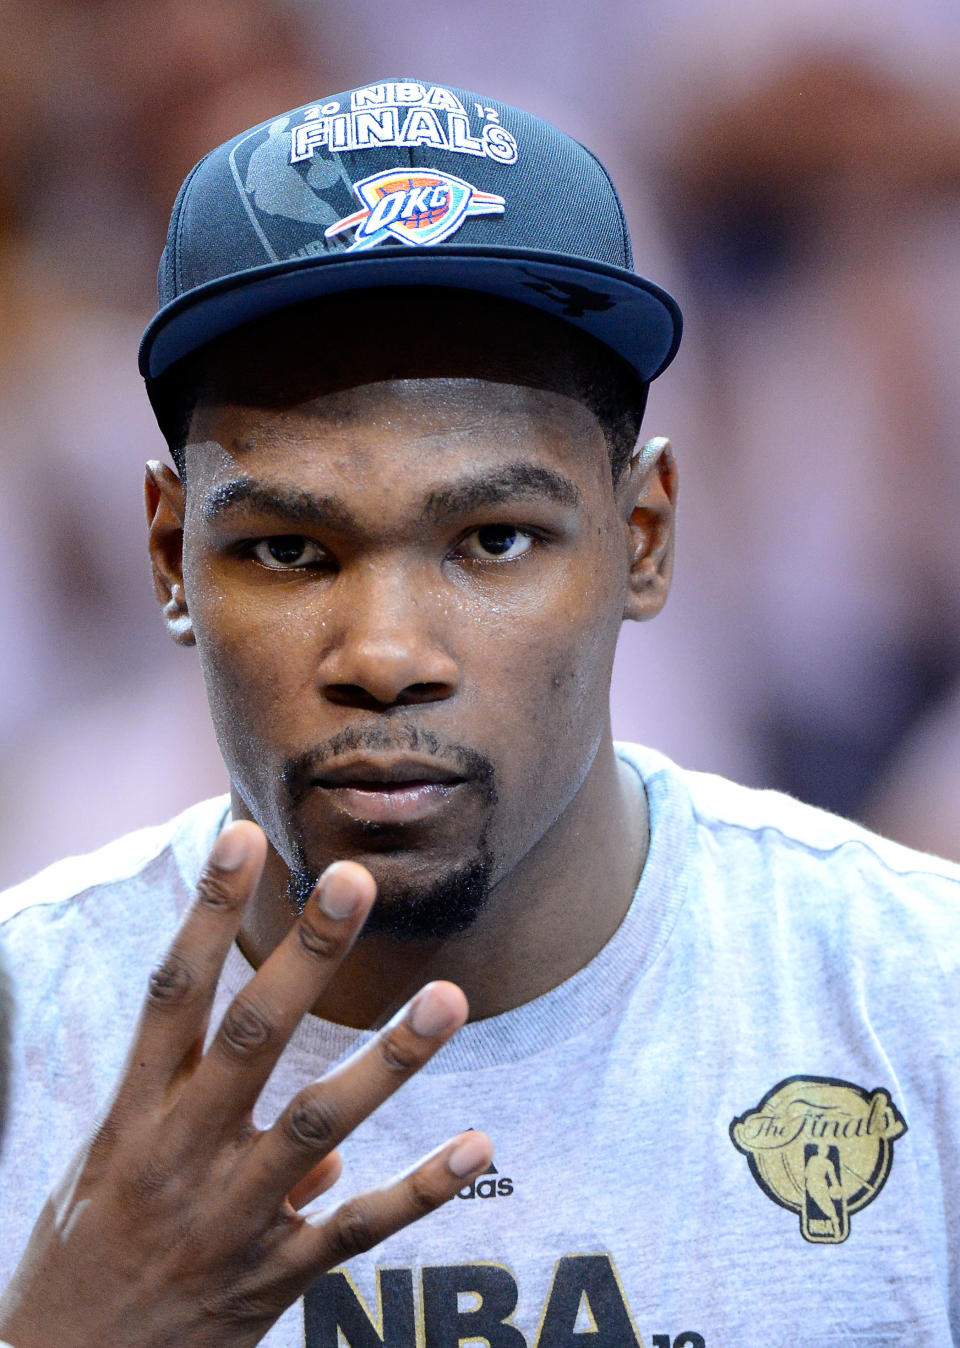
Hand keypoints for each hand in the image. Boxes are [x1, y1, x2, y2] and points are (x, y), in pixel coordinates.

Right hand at [0, 821, 491, 1346]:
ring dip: (389, 1060)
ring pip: (320, 1123)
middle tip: (354, 880)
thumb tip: (331, 1145)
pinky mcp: (274, 1278)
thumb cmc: (85, 1257)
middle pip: (251, 1036)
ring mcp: (232, 1218)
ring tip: (448, 998)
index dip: (207, 912)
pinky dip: (423, 1188)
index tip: (243, 837)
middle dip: (305, 956)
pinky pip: (357, 1229)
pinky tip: (481, 1145)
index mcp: (133, 1118)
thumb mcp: (112, 1177)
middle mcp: (181, 1156)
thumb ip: (204, 1125)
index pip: (173, 993)